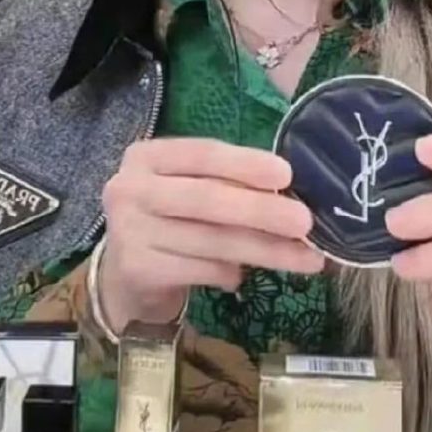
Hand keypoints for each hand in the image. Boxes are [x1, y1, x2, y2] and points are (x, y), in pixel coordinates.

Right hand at [98, 137, 322, 335]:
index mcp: (147, 156)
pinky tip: (242, 277)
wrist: (127, 276)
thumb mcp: (189, 191)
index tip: (286, 174)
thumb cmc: (170, 222)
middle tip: (305, 222)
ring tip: (305, 258)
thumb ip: (226, 185)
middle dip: (262, 210)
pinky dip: (230, 273)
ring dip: (264, 250)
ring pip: (210, 239)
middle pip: (207, 197)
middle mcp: (129, 187)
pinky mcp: (136, 269)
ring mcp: (128, 230)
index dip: (244, 163)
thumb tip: (289, 194)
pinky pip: (200, 269)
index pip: (202, 154)